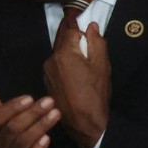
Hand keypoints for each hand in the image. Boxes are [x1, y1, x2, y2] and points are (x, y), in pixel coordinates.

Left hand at [44, 20, 109, 147]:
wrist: (83, 121)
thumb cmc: (95, 92)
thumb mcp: (102, 65)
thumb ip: (96, 43)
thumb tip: (91, 26)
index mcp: (63, 53)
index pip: (70, 30)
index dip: (79, 28)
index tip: (84, 26)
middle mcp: (50, 60)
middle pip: (62, 42)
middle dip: (73, 40)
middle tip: (85, 44)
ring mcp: (46, 72)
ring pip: (58, 55)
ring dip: (69, 54)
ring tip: (83, 64)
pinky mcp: (46, 82)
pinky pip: (56, 67)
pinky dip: (65, 66)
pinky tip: (75, 75)